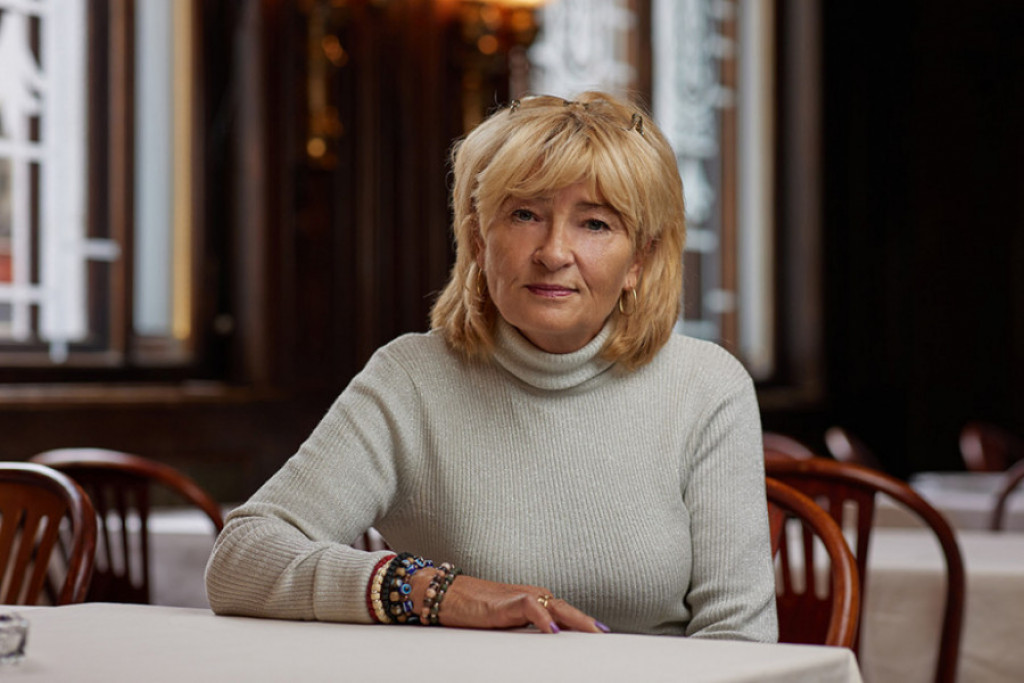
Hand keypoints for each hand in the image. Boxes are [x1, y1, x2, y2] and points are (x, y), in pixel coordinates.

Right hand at [411, 572, 608, 633]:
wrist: (444, 595)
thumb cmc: (471, 611)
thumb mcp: (504, 626)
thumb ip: (523, 635)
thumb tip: (540, 652)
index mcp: (534, 603)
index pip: (565, 614)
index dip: (584, 625)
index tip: (604, 639)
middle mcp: (531, 597)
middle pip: (567, 609)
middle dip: (587, 624)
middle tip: (607, 638)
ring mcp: (519, 597)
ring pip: (555, 606)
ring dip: (575, 620)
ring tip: (593, 634)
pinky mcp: (504, 602)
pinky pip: (529, 607)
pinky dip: (543, 618)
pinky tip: (553, 630)